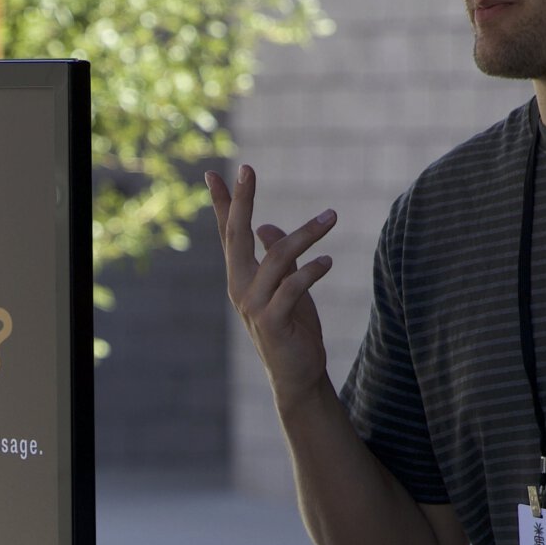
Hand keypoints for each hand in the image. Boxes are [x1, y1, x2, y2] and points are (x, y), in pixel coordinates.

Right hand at [206, 161, 336, 407]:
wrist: (297, 375)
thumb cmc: (292, 328)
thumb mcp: (287, 286)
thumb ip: (276, 257)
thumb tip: (265, 226)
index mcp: (241, 276)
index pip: (228, 233)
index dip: (222, 204)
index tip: (213, 174)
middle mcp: (240, 287)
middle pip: (237, 236)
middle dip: (242, 201)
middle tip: (248, 169)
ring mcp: (253, 305)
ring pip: (276, 257)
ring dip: (306, 234)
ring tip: (332, 217)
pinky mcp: (272, 322)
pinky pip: (292, 288)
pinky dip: (311, 272)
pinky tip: (328, 262)